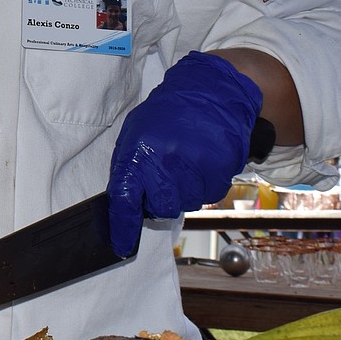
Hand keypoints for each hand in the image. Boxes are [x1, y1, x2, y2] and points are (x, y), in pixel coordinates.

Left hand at [107, 51, 262, 256]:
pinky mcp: (220, 171)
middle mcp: (166, 162)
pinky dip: (203, 185)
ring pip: (185, 203)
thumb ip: (129, 167)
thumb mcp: (136, 132)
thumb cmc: (169, 114)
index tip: (120, 245)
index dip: (122, 226)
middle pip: (159, 208)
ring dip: (183, 190)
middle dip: (158, 199)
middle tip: (163, 176)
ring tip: (184, 162)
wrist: (211, 93)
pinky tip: (201, 162)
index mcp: (139, 151)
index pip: (125, 199)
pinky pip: (207, 195)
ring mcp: (195, 168)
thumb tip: (123, 203)